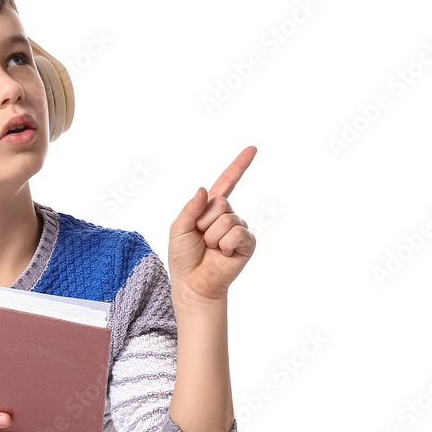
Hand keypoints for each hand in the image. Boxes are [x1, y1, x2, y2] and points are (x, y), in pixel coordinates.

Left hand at [168, 145, 256, 302]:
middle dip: (204, 222)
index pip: (226, 183)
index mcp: (209, 209)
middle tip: (201, 239)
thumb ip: (190, 208)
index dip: (239, 166)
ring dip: (212, 237)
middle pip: (220, 202)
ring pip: (226, 219)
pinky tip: (222, 254)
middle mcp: (226, 216)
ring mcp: (238, 229)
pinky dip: (224, 245)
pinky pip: (237, 234)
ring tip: (210, 249)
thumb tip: (203, 190)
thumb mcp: (179, 229)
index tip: (252, 149)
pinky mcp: (247, 243)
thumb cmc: (184, 257)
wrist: (192, 282)